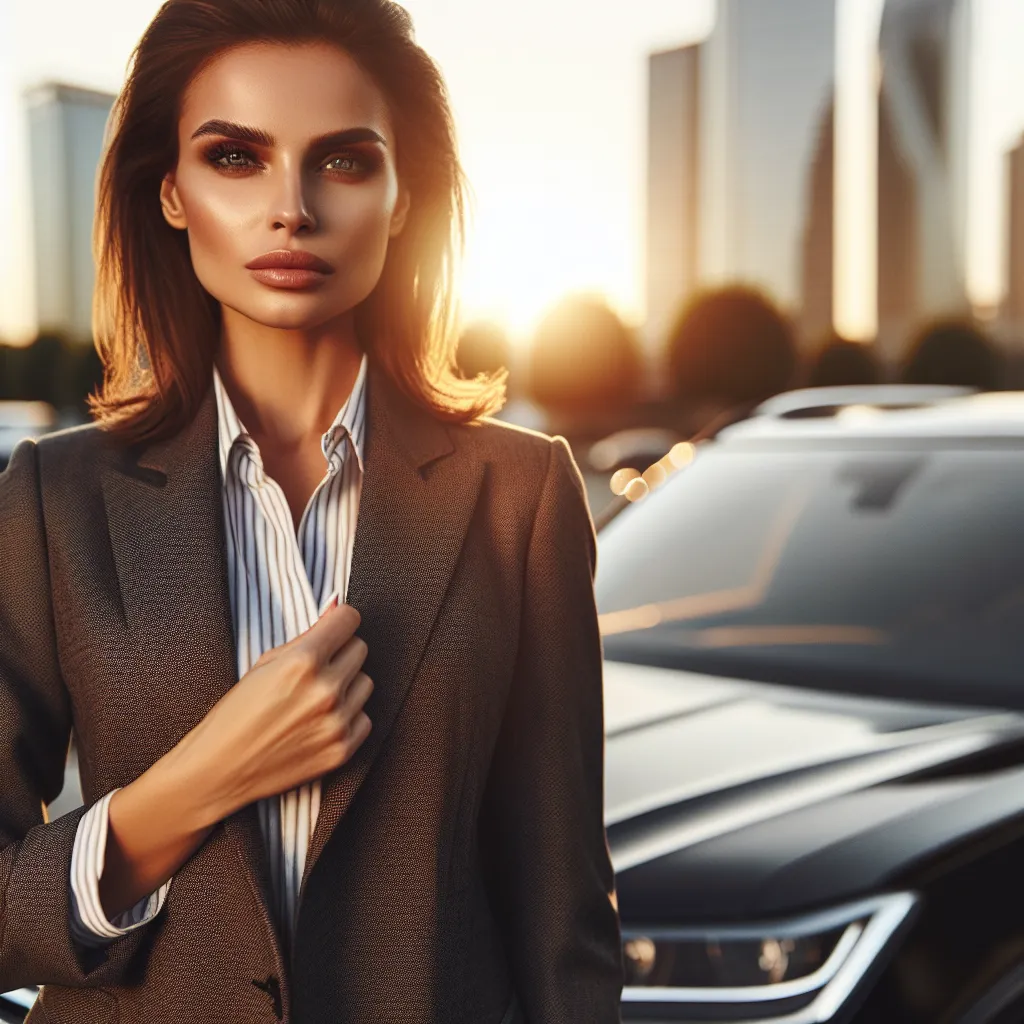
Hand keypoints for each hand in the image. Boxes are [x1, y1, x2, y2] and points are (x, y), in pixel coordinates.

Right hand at [174, 598, 372, 820]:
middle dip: (340, 653)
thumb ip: (306, 637)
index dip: (339, 621)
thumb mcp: (264, 663)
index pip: (350, 619)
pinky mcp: (342, 749)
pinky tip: (319, 722)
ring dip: (346, 686)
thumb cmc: (235, 714)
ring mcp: (337, 722)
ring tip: (314, 698)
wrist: (219, 769)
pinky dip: (347, 717)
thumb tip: (336, 610)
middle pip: (360, 649)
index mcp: (303, 662)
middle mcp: (326, 690)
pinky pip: (364, 718)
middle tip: (315, 668)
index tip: (333, 628)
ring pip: (365, 683)